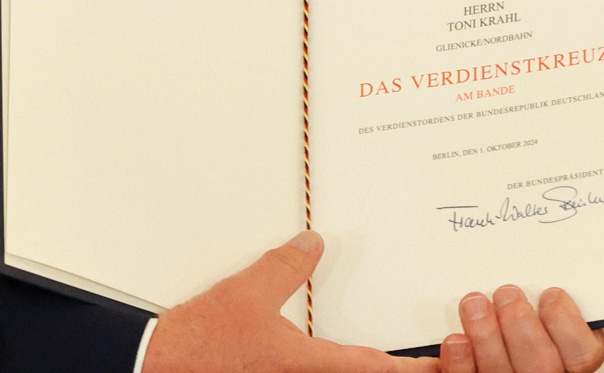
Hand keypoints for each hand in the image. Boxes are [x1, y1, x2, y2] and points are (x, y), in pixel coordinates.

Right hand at [143, 231, 437, 372]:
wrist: (162, 366)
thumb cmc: (203, 342)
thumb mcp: (247, 292)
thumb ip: (284, 267)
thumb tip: (311, 244)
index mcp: (307, 365)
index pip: (374, 369)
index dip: (413, 370)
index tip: (440, 366)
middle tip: (438, 368)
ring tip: (395, 367)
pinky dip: (341, 370)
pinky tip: (344, 363)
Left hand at [441, 286, 603, 372]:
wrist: (506, 363)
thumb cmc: (528, 342)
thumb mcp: (554, 327)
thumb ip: (552, 312)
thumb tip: (541, 280)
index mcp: (570, 366)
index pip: (582, 354)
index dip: (566, 322)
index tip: (550, 294)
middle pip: (540, 364)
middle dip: (519, 321)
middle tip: (506, 293)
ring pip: (499, 371)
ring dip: (485, 333)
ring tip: (475, 304)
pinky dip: (459, 359)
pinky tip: (456, 340)